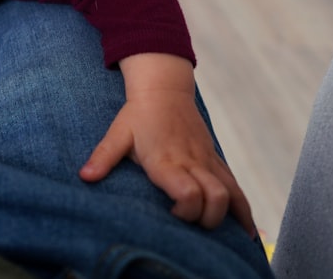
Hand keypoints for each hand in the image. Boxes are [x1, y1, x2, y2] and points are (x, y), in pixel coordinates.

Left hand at [78, 53, 255, 236]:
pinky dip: (243, 210)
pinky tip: (247, 231)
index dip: (186, 210)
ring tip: (226, 241)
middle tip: (191, 227)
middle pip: (216, 199)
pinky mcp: (215, 160)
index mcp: (166, 160)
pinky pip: (236, 187)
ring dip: (231, 218)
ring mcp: (207, 162)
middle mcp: (192, 163)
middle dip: (208, 220)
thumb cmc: (138, 115)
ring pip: (232, 194)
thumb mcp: (117, 134)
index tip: (172, 215)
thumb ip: (103, 156)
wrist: (164, 90)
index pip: (188, 192)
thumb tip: (85, 177)